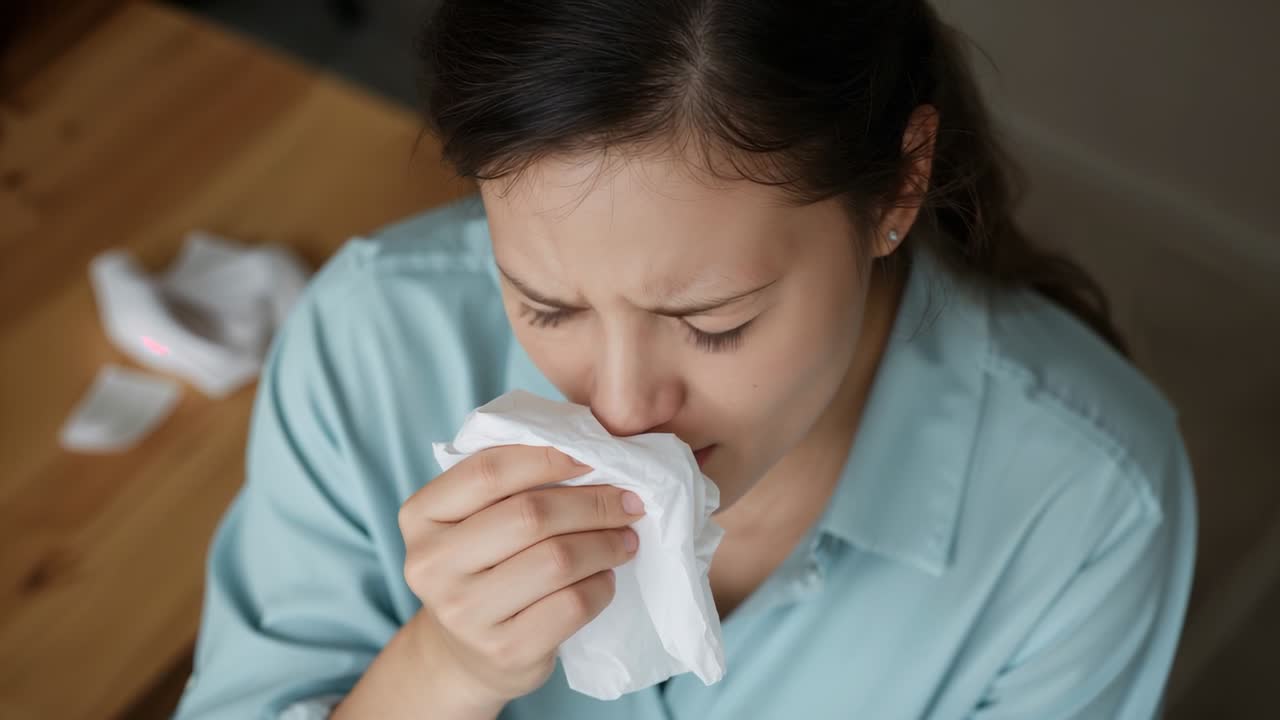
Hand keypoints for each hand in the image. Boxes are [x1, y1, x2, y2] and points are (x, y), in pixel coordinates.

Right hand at [398, 445, 644, 703]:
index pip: (489, 471)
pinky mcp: (503, 651)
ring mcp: (464, 613)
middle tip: (629, 501)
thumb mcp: (474, 520)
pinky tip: (606, 577)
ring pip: (556, 560)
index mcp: (421, 516)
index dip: (548, 457)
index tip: (595, 456)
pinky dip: (601, 585)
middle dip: (592, 503)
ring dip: (605, 543)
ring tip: (626, 537)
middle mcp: (431, 565)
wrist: (466, 655)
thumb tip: (588, 446)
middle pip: (529, 515)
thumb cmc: (483, 567)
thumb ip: (510, 482)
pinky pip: (571, 605)